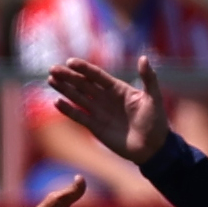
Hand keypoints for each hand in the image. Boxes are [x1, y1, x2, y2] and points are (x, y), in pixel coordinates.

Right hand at [46, 54, 171, 163]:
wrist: (153, 148)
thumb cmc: (156, 122)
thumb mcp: (154, 98)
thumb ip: (149, 78)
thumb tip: (143, 58)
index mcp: (118, 89)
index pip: (97, 76)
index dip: (84, 69)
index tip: (70, 62)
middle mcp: (106, 98)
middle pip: (83, 84)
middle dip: (68, 77)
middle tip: (52, 69)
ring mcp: (99, 112)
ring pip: (78, 98)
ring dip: (64, 89)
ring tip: (51, 80)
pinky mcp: (95, 127)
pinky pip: (79, 116)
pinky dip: (68, 110)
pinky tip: (57, 102)